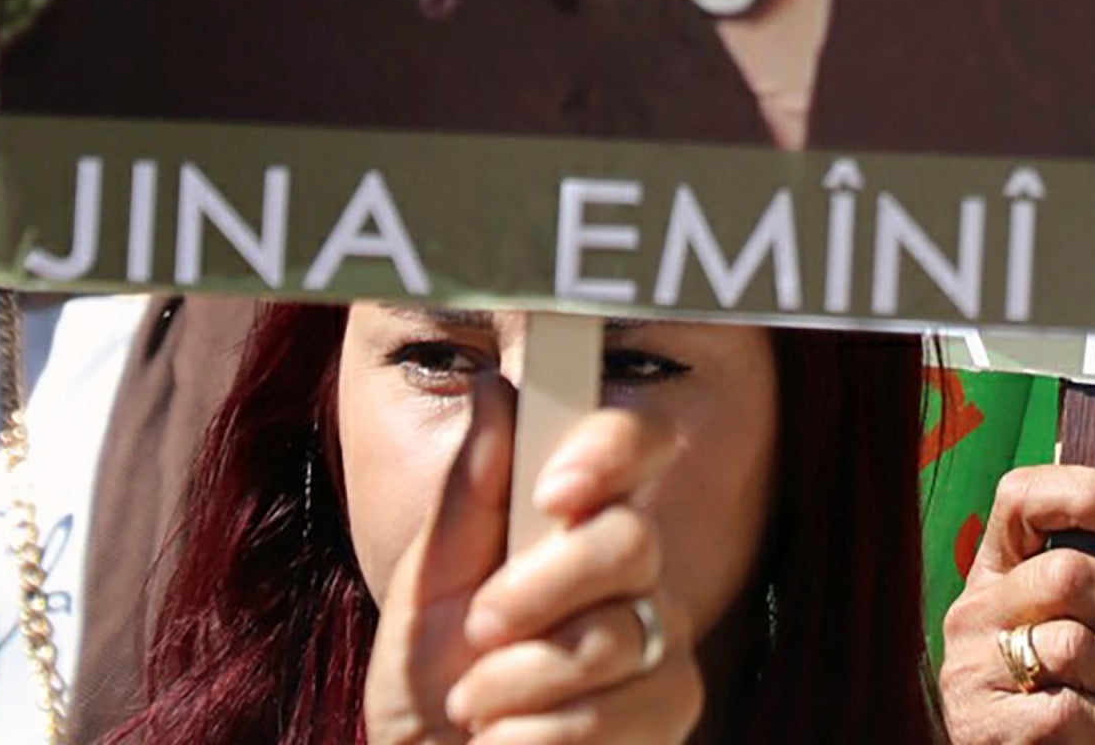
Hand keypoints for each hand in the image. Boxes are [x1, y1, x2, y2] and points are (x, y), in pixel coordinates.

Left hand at [369, 376, 700, 744]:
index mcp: (573, 518)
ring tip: (473, 708)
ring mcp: (658, 643)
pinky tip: (506, 744)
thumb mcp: (424, 588)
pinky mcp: (669, 713)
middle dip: (540, 590)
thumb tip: (494, 387)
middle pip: (632, 540)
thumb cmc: (428, 687)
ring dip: (519, 681)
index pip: (635, 442)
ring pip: (619, 636)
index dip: (610, 451)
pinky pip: (624, 714)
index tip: (553, 493)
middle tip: (479, 627)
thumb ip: (468, 494)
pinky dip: (542, 738)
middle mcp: (631, 572)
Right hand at [936, 466, 1094, 744]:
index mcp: (995, 573)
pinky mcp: (985, 728)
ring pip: (1076, 646)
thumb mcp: (1060, 625)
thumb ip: (1087, 586)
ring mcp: (972, 670)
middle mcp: (975, 612)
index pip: (1020, 498)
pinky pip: (1069, 712)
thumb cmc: (1054, 691)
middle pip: (1067, 573)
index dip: (1083, 490)